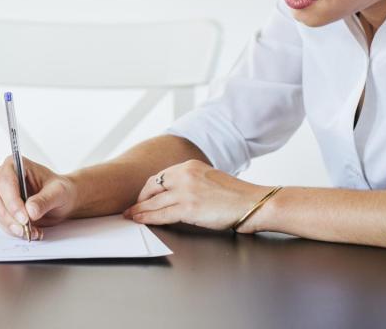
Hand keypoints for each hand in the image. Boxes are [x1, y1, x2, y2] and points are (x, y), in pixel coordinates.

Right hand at [0, 155, 76, 238]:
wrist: (61, 201)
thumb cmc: (60, 190)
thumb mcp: (59, 192)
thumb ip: (45, 200)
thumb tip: (30, 210)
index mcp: (15, 164)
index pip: (5, 181)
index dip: (12, 201)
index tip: (24, 217)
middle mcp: (3, 177)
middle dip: (8, 216)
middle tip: (24, 229)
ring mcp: (0, 193)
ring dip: (10, 225)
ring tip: (31, 232)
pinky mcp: (0, 208)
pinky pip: (0, 221)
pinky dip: (13, 230)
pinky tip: (29, 232)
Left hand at [123, 159, 274, 232]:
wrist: (253, 203)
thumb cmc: (236, 196)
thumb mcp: (210, 178)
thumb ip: (192, 181)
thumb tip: (175, 193)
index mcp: (190, 165)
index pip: (161, 176)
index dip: (149, 188)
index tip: (143, 196)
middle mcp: (185, 174)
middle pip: (152, 186)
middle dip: (140, 198)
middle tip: (133, 207)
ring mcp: (186, 191)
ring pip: (154, 201)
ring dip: (139, 210)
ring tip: (131, 216)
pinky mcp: (188, 208)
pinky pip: (161, 214)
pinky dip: (148, 218)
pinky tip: (141, 220)